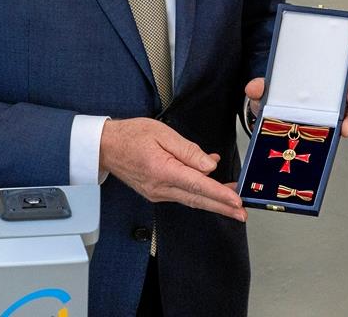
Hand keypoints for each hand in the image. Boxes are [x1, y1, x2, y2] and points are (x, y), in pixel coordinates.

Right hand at [99, 117, 246, 221]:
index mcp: (163, 171)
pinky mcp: (157, 193)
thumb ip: (189, 150)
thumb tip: (210, 165)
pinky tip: (211, 185)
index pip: (198, 186)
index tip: (236, 202)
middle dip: (222, 207)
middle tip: (242, 213)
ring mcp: (158, 193)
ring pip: (192, 199)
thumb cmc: (131, 136)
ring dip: (213, 202)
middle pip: (198, 199)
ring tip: (233, 202)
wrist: (105, 147)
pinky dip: (199, 192)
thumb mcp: (163, 134)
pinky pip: (182, 194)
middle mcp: (160, 188)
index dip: (220, 195)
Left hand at [244, 77, 347, 136]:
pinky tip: (324, 149)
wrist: (267, 116)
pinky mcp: (322, 135)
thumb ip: (261, 87)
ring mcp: (327, 119)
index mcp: (320, 87)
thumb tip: (255, 88)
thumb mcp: (268, 91)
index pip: (343, 83)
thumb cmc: (277, 99)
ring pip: (345, 124)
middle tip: (345, 124)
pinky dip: (329, 145)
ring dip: (345, 130)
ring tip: (338, 136)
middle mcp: (328, 102)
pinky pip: (331, 140)